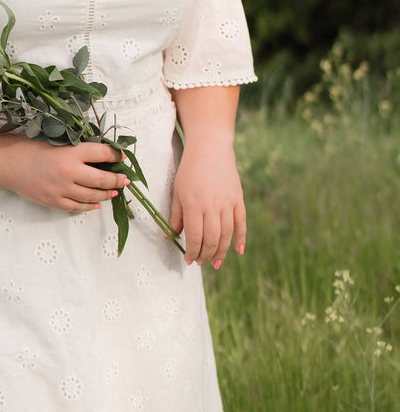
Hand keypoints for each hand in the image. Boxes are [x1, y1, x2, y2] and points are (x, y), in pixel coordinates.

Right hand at [5, 140, 127, 211]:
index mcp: (72, 151)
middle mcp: (70, 171)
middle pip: (103, 179)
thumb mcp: (56, 140)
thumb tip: (100, 155)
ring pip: (92, 196)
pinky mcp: (54, 201)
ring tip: (114, 192)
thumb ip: (77, 148)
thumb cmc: (30, 147)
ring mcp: (62, 189)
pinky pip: (77, 207)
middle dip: (118, 180)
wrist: (7, 163)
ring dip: (106, 194)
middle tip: (125, 180)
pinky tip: (95, 204)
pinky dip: (89, 206)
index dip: (116, 155)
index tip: (123, 157)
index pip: (103, 154)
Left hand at [169, 137, 245, 266]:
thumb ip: (175, 216)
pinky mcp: (238, 199)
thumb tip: (169, 237)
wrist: (210, 148)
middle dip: (206, 255)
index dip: (192, 252)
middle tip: (201, 263)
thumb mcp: (177, 192)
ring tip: (216, 263)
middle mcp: (212, 206)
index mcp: (194, 205)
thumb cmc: (189, 170)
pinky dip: (240, 239)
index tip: (189, 260)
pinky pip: (241, 223)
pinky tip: (238, 251)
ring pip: (226, 235)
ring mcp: (227, 203)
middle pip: (212, 239)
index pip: (194, 236)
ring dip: (221, 252)